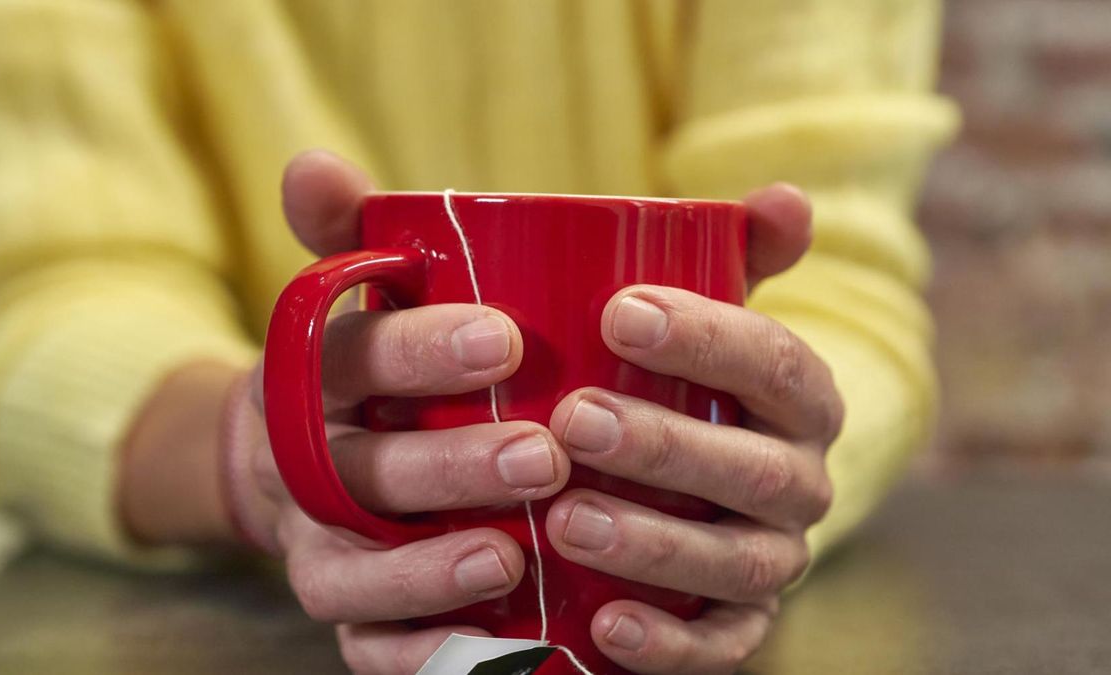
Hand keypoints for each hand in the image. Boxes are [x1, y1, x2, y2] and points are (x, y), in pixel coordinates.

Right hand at [219, 151, 572, 673]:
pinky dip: (415, 653)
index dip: (415, 349)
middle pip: (357, 471)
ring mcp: (315, 545)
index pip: (348, 354)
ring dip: (423, 570)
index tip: (503, 337)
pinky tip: (489, 646)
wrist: (300, 453)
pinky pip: (363, 649)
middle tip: (544, 454)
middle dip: (445, 467)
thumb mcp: (360, 290)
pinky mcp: (343, 611)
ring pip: (348, 570)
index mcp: (310, 373)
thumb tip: (310, 162)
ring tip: (509, 559)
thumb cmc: (369, 364)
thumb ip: (355, 229)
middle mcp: (300, 463)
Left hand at [542, 184, 839, 672]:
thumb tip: (787, 198)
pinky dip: (668, 644)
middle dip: (667, 446)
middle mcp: (799, 483)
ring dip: (655, 545)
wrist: (694, 490)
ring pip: (736, 563)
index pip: (776, 362)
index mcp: (799, 401)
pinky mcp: (737, 628)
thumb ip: (735, 257)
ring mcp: (772, 561)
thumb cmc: (684, 386)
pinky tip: (607, 626)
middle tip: (574, 420)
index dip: (709, 337)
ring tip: (567, 521)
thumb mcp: (708, 319)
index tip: (620, 311)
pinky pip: (720, 649)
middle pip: (754, 471)